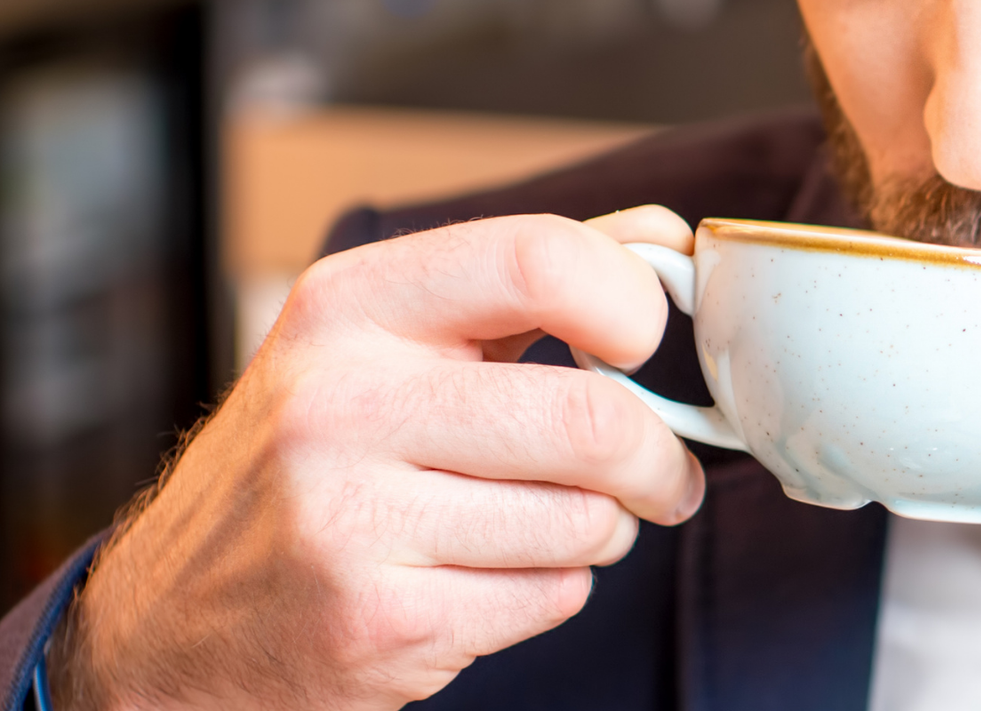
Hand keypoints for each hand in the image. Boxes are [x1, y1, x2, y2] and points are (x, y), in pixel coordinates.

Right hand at [47, 206, 704, 709]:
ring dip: (603, 529)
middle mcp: (339, 402)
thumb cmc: (314, 459)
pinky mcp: (378, 620)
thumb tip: (665, 245)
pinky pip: (553, 596)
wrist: (176, 613)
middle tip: (660, 475)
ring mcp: (351, 519)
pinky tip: (489, 574)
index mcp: (352, 305)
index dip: (634, 304)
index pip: (542, 259)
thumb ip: (527, 282)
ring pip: (586, 520)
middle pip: (592, 417)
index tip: (644, 344)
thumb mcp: (388, 336)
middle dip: (656, 458)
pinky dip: (554, 588)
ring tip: (546, 523)